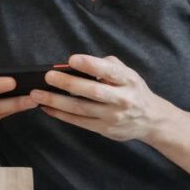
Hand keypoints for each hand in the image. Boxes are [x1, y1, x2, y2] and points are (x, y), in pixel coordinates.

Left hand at [32, 54, 171, 140]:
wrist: (152, 120)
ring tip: (37, 94)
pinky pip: (78, 121)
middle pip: (92, 91)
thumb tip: (80, 63)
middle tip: (48, 77)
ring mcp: (113, 116)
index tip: (72, 59)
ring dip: (56, 101)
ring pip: (81, 109)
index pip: (109, 71)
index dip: (91, 65)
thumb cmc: (132, 90)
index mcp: (128, 80)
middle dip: (68, 83)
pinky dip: (60, 114)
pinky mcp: (104, 129)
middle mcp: (122, 99)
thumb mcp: (128, 74)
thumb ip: (107, 65)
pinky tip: (46, 107)